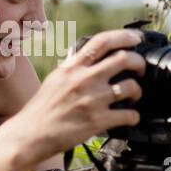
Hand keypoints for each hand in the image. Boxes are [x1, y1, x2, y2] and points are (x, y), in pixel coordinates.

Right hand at [8, 28, 146, 164]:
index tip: (136, 38)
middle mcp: (84, 80)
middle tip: (140, 69)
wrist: (30, 135)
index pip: (102, 41)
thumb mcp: (55, 79)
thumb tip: (84, 54)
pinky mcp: (97, 121)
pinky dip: (134, 116)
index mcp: (73, 67)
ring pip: (131, 87)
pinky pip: (129, 115)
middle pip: (123, 59)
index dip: (124, 36)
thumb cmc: (41, 109)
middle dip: (139, 62)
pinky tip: (129, 118)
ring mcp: (92, 100)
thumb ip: (72, 66)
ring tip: (134, 97)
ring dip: (138, 91)